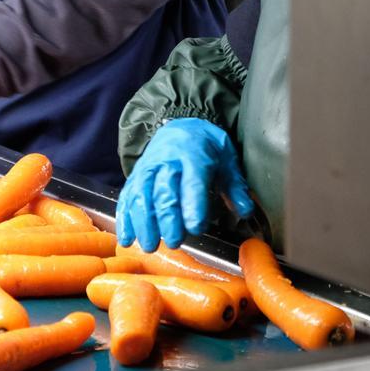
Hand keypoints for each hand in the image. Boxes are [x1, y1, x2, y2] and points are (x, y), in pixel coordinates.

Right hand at [116, 118, 254, 251]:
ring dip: (143, 223)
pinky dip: (124, 219)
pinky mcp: (135, 177)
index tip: (195, 228)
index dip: (193, 205)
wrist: (180, 125)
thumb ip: (235, 187)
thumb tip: (245, 210)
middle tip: (174, 242)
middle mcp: (166, 161)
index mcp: (193, 155)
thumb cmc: (205, 146)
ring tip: (149, 245)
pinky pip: (126, 198)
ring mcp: (147, 169)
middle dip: (167, 219)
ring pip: (140, 196)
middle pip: (163, 191)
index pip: (192, 182)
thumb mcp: (226, 159)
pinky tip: (126, 238)